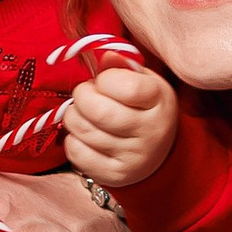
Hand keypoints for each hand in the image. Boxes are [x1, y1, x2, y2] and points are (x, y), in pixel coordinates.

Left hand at [65, 61, 177, 191]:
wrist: (157, 154)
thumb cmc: (144, 108)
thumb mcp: (143, 81)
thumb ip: (122, 66)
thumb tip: (103, 56)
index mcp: (159, 101)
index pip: (126, 87)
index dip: (105, 79)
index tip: (103, 80)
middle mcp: (151, 132)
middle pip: (99, 111)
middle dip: (81, 96)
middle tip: (85, 94)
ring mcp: (133, 157)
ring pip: (83, 130)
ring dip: (73, 116)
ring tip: (83, 113)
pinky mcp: (115, 176)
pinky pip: (76, 153)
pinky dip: (72, 139)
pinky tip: (84, 135)